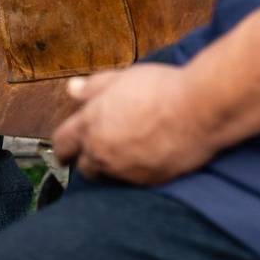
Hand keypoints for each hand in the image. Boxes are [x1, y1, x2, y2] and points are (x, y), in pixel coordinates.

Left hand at [51, 63, 215, 182]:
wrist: (196, 111)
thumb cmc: (161, 89)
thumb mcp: (122, 78)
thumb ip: (94, 86)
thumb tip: (72, 88)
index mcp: (91, 125)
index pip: (63, 143)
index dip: (64, 145)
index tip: (67, 146)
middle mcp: (102, 153)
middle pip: (83, 167)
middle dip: (88, 158)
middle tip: (100, 147)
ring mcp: (124, 171)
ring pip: (108, 176)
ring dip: (112, 166)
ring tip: (127, 150)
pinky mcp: (147, 182)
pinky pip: (133, 181)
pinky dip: (135, 171)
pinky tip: (148, 156)